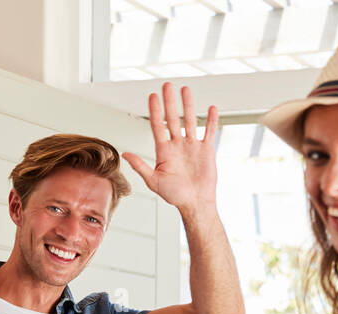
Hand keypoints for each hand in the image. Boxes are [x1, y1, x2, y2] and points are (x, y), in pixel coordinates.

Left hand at [123, 82, 218, 217]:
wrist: (195, 203)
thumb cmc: (175, 195)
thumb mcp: (154, 181)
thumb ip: (141, 166)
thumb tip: (125, 154)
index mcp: (164, 150)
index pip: (158, 125)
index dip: (155, 111)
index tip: (152, 96)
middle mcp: (177, 145)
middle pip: (173, 118)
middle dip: (170, 102)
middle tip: (167, 85)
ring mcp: (192, 146)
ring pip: (190, 121)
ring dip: (188, 105)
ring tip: (185, 89)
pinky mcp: (206, 150)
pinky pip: (209, 132)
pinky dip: (211, 120)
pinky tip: (211, 108)